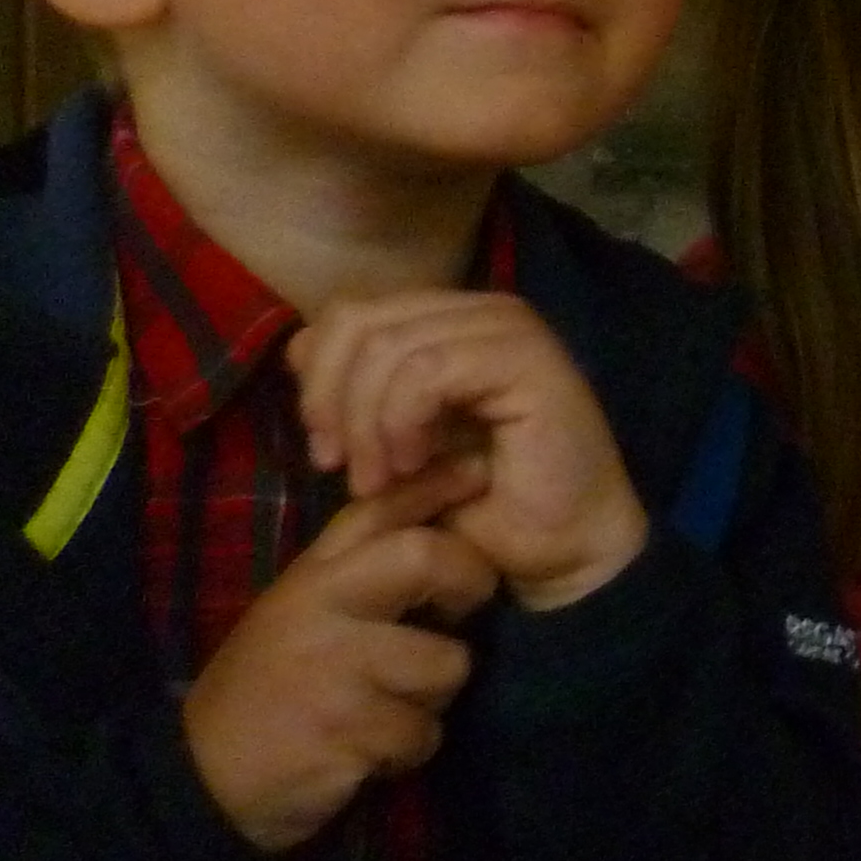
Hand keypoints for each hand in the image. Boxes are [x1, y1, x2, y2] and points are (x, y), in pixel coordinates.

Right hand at [182, 466, 500, 852]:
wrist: (200, 780)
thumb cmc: (269, 690)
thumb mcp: (300, 612)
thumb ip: (358, 567)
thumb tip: (440, 506)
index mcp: (311, 578)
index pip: (378, 508)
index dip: (438, 483)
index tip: (480, 475)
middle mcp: (319, 608)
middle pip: (426, 557)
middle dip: (470, 582)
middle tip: (461, 612)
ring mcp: (332, 668)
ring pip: (447, 664)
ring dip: (432, 699)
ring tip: (387, 710)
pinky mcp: (344, 731)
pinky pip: (423, 733)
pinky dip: (408, 752)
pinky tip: (368, 754)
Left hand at [292, 292, 648, 613]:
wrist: (560, 549)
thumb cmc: (482, 505)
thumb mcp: (392, 442)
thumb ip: (356, 391)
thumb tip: (300, 350)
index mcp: (450, 322)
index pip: (351, 313)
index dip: (318, 376)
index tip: (322, 450)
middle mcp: (480, 312)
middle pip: (358, 320)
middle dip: (331, 401)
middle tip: (338, 467)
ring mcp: (508, 329)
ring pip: (386, 346)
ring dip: (366, 423)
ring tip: (378, 481)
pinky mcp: (527, 358)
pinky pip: (427, 371)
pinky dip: (402, 422)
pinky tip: (414, 464)